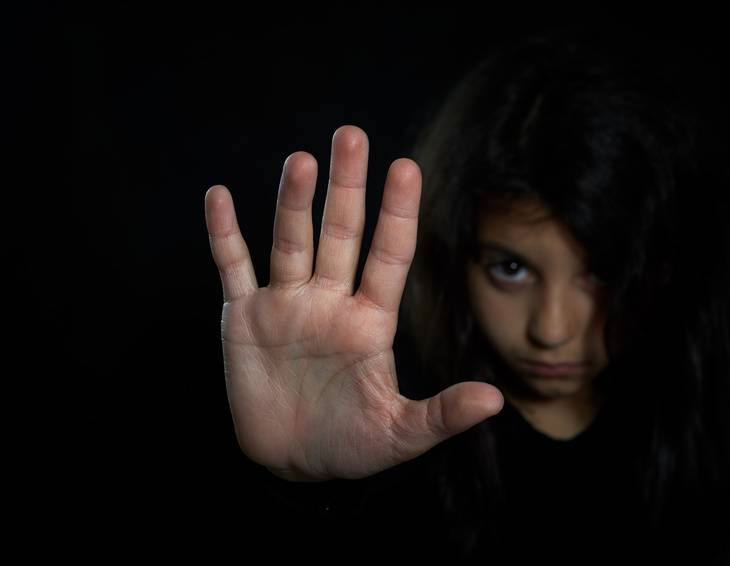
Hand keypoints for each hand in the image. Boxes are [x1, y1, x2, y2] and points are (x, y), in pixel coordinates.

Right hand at [204, 125, 503, 481]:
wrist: (291, 463)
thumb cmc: (351, 447)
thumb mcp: (400, 435)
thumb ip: (442, 415)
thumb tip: (494, 401)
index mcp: (370, 321)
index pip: (389, 255)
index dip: (397, 213)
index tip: (407, 167)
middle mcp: (330, 302)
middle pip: (340, 233)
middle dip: (347, 187)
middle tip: (352, 136)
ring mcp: (286, 305)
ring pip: (290, 241)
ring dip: (293, 201)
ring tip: (301, 160)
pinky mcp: (244, 319)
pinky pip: (233, 267)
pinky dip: (223, 234)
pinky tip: (219, 197)